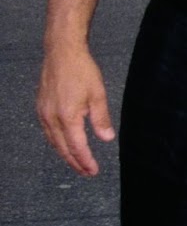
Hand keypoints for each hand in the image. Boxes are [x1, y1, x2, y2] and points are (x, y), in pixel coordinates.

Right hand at [37, 47, 114, 176]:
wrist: (62, 53)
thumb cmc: (81, 71)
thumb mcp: (98, 94)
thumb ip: (101, 119)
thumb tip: (106, 139)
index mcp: (67, 117)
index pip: (76, 147)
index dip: (85, 161)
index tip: (93, 170)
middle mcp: (51, 118)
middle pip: (62, 148)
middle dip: (75, 162)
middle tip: (87, 172)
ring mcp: (43, 113)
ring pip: (53, 142)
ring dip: (65, 154)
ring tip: (77, 162)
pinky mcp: (41, 108)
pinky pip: (48, 132)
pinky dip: (57, 142)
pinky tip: (64, 144)